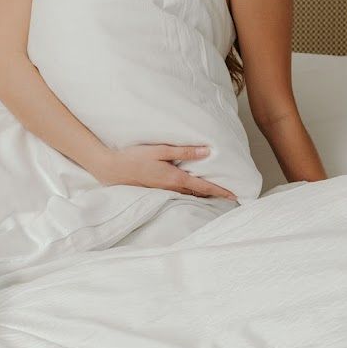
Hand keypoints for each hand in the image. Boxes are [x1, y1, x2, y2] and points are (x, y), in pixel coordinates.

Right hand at [94, 143, 236, 200]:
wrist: (112, 169)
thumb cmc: (134, 158)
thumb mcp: (160, 150)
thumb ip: (184, 151)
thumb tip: (207, 152)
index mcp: (175, 178)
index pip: (203, 187)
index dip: (220, 191)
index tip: (234, 196)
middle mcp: (172, 188)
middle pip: (198, 193)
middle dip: (214, 195)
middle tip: (230, 197)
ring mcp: (163, 191)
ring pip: (188, 194)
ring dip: (203, 194)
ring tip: (215, 194)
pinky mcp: (156, 189)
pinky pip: (178, 193)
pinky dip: (190, 192)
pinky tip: (191, 189)